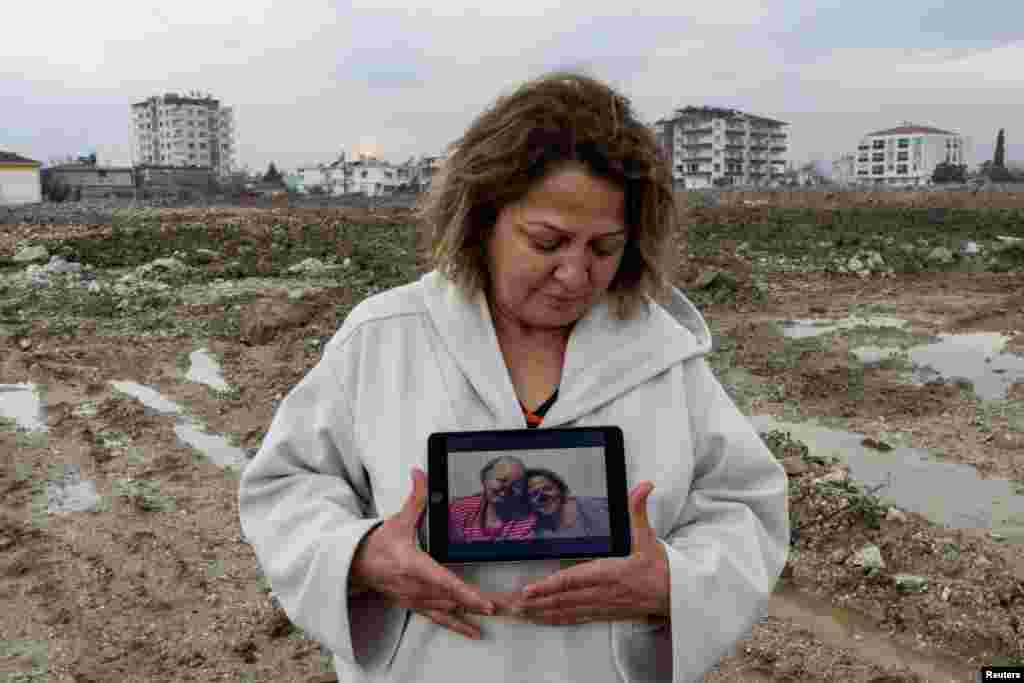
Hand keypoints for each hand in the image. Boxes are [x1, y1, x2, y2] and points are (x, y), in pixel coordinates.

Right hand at [350, 468, 496, 638]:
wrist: (356, 566)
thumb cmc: (379, 543)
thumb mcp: (398, 519)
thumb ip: (414, 497)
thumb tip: (420, 472)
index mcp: (412, 564)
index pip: (442, 581)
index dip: (464, 593)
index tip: (484, 602)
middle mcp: (415, 586)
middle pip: (451, 598)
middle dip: (478, 603)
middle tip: (506, 608)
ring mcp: (415, 599)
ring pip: (448, 610)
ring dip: (473, 614)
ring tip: (498, 615)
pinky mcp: (415, 606)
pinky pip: (439, 619)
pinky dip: (458, 626)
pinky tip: (475, 632)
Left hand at [514, 481, 669, 625]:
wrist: (677, 598)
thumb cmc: (660, 569)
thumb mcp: (649, 537)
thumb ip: (639, 511)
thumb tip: (644, 486)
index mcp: (610, 573)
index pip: (574, 580)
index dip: (550, 586)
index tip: (529, 589)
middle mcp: (602, 593)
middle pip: (562, 599)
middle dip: (535, 602)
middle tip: (510, 603)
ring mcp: (602, 606)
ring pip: (566, 611)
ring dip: (541, 612)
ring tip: (518, 612)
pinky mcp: (604, 614)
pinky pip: (575, 618)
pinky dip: (556, 619)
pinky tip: (542, 619)